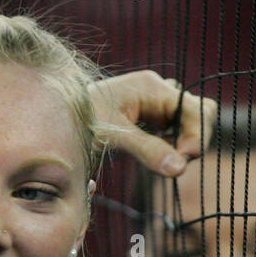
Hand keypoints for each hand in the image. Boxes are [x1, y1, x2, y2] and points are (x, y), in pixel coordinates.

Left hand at [88, 70, 214, 174]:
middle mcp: (158, 91)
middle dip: (194, 140)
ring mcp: (154, 104)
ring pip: (189, 123)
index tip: (183, 160)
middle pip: (200, 113)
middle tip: (174, 164)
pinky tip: (157, 157)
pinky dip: (172, 146)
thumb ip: (148, 150)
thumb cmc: (82, 120)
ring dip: (183, 144)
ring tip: (164, 161)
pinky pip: (174, 131)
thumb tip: (180, 168)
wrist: (55, 117)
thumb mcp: (115, 136)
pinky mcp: (148, 118)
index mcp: (152, 87)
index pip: (197, 109)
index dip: (197, 136)